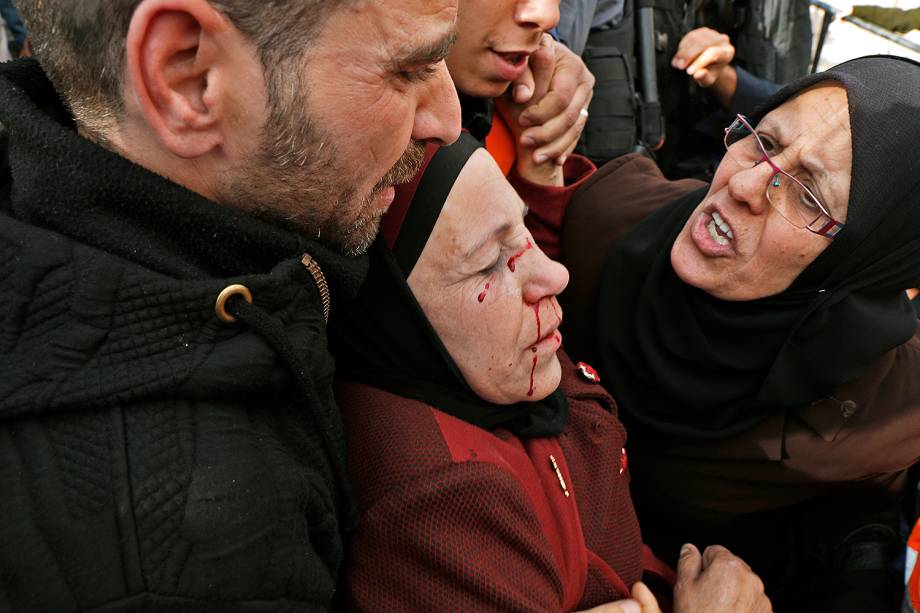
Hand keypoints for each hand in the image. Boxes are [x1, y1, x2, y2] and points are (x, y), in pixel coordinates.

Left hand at [509, 36, 594, 165]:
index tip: (521, 120)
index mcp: (570, 64)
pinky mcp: (582, 109)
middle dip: (547, 133)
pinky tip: (556, 160)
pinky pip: (576, 133)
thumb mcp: (518, 64)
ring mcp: (585, 96)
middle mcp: (584, 79)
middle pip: (570, 115)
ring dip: (556, 146)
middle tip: (525, 142)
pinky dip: (565, 147)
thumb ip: (521, 76)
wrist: (534, 60)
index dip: (541, 111)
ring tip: (537, 157)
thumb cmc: (523, 61)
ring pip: (575, 127)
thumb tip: (523, 96)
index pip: (560, 96)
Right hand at [671, 28, 736, 107]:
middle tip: (679, 66)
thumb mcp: (708, 80)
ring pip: (694, 39)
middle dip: (688, 55)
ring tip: (676, 63)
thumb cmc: (710, 73)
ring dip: (682, 51)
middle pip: (703, 44)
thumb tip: (697, 74)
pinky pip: (689, 37)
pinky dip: (681, 47)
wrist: (711, 65)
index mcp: (727, 53)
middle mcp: (722, 40)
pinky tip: (678, 57)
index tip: (688, 72)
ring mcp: (712, 34)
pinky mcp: (702, 31)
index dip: (699, 62)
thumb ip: (704, 77)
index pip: (713, 53)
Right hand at [673, 543, 772, 612]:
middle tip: (706, 597)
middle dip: (719, 577)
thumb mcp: (683, 586)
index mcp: (728, 566)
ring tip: (717, 610)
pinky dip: (743, 607)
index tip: (699, 580)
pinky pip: (752, 601)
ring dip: (732, 592)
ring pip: (742, 585)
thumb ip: (687, 561)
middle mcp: (749, 578)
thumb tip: (689, 548)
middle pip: (731, 567)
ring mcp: (760, 597)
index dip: (703, 565)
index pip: (714, 550)